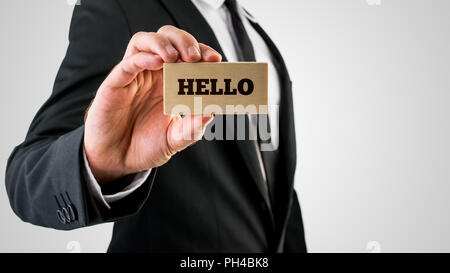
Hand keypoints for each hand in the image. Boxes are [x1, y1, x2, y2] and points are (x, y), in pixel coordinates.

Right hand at [84, 25, 220, 184]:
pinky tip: (158, 62)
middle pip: (168, 39)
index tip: (215, 60)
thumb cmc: (146, 146)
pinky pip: (128, 63)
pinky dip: (144, 58)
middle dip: (185, 41)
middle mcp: (154, 74)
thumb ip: (192, 128)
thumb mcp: (175, 139)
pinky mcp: (116, 83)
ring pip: (145, 41)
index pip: (188, 55)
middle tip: (196, 57)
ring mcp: (135, 76)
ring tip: (175, 56)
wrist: (118, 161)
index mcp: (172, 82)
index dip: (203, 52)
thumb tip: (211, 112)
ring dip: (163, 43)